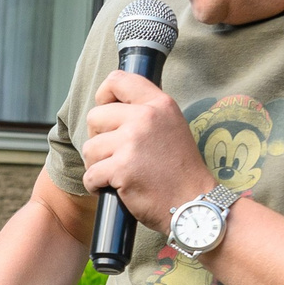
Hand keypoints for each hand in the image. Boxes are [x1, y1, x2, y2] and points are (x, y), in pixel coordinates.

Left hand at [80, 71, 214, 231]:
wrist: (193, 204)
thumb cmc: (180, 172)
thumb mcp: (171, 127)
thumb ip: (146, 113)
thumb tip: (109, 107)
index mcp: (159, 104)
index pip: (118, 80)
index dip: (103, 96)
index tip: (106, 114)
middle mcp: (145, 117)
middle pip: (95, 116)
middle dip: (98, 138)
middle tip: (114, 155)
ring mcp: (132, 142)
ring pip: (90, 147)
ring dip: (96, 164)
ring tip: (116, 174)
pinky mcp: (122, 168)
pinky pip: (90, 174)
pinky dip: (95, 185)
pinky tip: (112, 189)